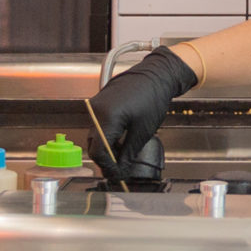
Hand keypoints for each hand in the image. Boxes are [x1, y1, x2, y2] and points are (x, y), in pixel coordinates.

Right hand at [88, 46, 196, 171]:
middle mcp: (95, 111)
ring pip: (95, 136)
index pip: (98, 151)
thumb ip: (128, 154)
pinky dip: (107, 137)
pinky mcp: (99, 103)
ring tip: (123, 156)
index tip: (118, 176)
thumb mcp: (143, 132)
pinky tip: (119, 142)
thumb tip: (121, 170)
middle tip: (120, 170)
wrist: (156, 75)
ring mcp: (95, 106)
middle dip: (106, 160)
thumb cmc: (152, 97)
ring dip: (106, 149)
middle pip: (94, 145)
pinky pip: (98, 125)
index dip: (108, 167)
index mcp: (106, 117)